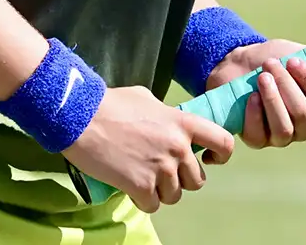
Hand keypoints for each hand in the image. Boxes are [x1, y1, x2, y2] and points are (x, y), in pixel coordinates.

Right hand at [64, 85, 234, 213]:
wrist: (82, 117)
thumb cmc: (112, 103)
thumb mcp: (148, 99)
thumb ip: (167, 116)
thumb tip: (170, 125)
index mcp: (183, 123)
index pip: (223, 142)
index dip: (221, 155)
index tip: (209, 159)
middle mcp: (178, 148)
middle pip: (197, 180)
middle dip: (182, 179)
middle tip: (162, 171)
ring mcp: (161, 169)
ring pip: (175, 196)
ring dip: (161, 191)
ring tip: (143, 178)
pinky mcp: (141, 186)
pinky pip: (153, 205)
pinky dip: (143, 200)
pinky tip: (130, 187)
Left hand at [206, 39, 305, 149]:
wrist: (240, 62)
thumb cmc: (276, 59)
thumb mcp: (303, 55)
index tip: (295, 61)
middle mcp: (304, 127)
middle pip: (303, 113)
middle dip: (286, 85)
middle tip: (271, 64)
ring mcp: (281, 137)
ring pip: (283, 128)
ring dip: (272, 99)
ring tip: (262, 77)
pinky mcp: (257, 140)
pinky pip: (259, 136)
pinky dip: (255, 115)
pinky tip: (251, 97)